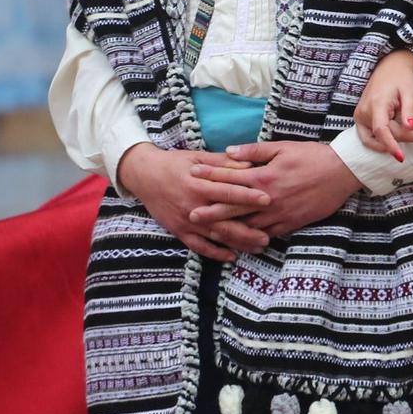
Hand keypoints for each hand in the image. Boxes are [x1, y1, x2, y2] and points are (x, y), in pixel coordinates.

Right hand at [118, 142, 271, 260]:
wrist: (144, 175)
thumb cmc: (175, 163)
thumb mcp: (199, 157)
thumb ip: (224, 163)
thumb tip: (250, 164)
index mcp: (199, 184)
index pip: (227, 191)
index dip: (248, 196)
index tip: (268, 199)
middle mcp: (193, 205)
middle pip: (224, 220)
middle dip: (247, 229)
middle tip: (268, 235)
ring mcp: (186, 221)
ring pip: (215, 236)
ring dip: (237, 243)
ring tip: (258, 246)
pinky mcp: (179, 231)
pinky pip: (198, 246)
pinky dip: (215, 253)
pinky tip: (232, 256)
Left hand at [196, 141, 360, 238]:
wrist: (342, 172)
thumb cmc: (313, 156)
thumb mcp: (283, 147)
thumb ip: (254, 150)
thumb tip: (229, 151)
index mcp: (264, 176)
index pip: (230, 177)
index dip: (209, 175)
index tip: (192, 174)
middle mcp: (268, 198)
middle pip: (233, 207)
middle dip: (210, 211)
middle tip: (190, 214)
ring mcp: (279, 213)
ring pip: (247, 225)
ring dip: (228, 229)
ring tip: (210, 233)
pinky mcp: (290, 223)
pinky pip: (266, 234)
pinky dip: (252, 238)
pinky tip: (241, 241)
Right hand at [354, 48, 412, 162]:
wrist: (388, 66)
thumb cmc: (400, 77)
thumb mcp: (409, 90)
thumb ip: (410, 109)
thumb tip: (412, 128)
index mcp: (376, 104)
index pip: (381, 131)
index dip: (391, 145)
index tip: (401, 157)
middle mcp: (364, 112)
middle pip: (385, 135)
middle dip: (408, 137)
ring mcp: (360, 116)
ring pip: (377, 139)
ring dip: (397, 140)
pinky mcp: (361, 119)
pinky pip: (371, 136)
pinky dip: (386, 139)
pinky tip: (403, 132)